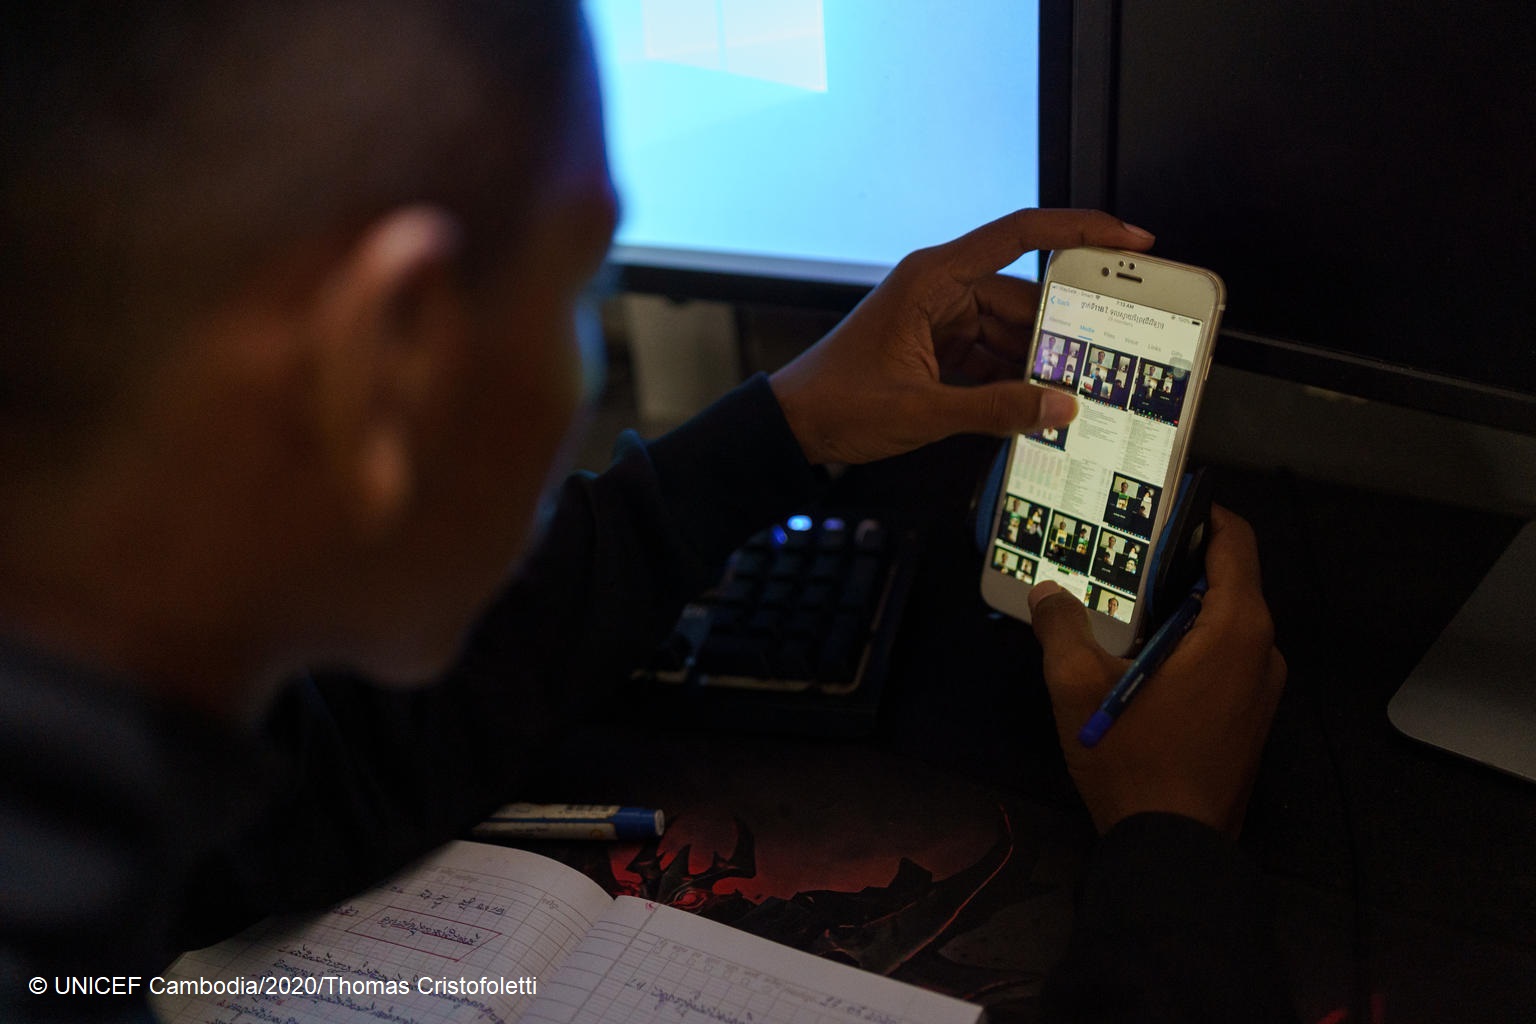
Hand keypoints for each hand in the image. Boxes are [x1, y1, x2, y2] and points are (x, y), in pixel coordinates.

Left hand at [768, 209, 1154, 464]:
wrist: (792, 427)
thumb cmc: (838, 404)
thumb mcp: (922, 410)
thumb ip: (996, 408)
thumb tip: (1060, 407)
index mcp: (934, 278)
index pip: (1021, 235)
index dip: (1081, 230)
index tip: (1130, 240)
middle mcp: (940, 289)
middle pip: (1022, 297)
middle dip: (1064, 330)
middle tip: (1111, 355)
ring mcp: (939, 319)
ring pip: (1010, 331)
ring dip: (1039, 362)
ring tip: (1078, 391)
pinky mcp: (937, 349)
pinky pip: (990, 355)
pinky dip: (1013, 379)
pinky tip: (1038, 405)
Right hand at [1028, 506, 1285, 835]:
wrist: (1173, 848)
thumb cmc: (1133, 758)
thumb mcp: (1077, 686)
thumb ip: (1060, 627)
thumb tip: (1048, 591)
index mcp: (1235, 628)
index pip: (1235, 541)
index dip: (1201, 513)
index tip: (1156, 506)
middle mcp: (1262, 650)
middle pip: (1229, 580)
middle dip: (1177, 562)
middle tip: (1121, 554)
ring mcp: (1263, 688)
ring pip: (1226, 622)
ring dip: (1181, 607)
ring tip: (1122, 604)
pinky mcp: (1251, 719)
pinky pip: (1226, 657)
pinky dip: (1191, 642)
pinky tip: (1141, 658)